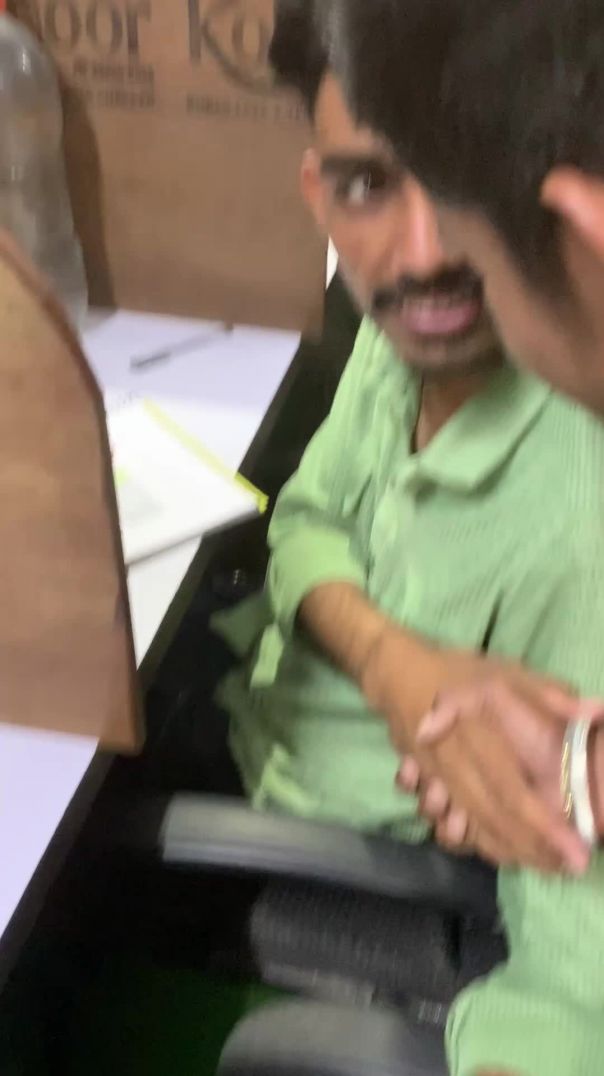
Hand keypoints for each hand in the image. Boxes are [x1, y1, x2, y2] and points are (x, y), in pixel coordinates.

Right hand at [362, 630, 590, 872]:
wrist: (398, 673)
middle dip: (532, 851)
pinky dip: (474, 846)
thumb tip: (593, 712)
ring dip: (504, 852)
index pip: (512, 793)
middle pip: (491, 821)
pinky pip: (446, 830)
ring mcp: (434, 781)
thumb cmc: (459, 672)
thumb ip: (550, 694)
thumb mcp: (507, 671)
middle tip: (570, 868)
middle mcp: (453, 765)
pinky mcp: (425, 791)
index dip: (544, 827)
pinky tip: (505, 852)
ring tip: (545, 865)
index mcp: (477, 737)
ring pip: (467, 831)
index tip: (576, 851)